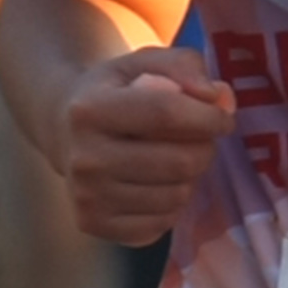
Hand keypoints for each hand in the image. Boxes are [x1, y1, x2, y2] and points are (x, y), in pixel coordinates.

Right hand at [60, 44, 235, 244]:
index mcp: (90, 110)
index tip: (223, 118)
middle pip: (179, 162)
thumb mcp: (143, 63)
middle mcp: (83, 158)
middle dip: (205, 149)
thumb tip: (218, 98)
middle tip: (200, 139)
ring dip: (189, 178)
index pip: (167, 114)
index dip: (209, 117)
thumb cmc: (115, 92)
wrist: (64, 130)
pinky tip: (156, 185)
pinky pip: (162, 223)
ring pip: (176, 196)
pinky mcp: (94, 224)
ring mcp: (86, 197)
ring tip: (174, 159)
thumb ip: (184, 66)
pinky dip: (171, 205)